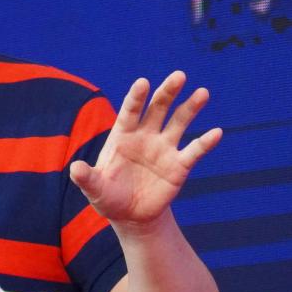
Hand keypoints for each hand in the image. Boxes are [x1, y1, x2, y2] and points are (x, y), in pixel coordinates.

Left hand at [69, 71, 220, 226]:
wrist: (131, 215)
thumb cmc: (109, 196)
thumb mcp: (95, 189)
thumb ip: (86, 178)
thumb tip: (75, 168)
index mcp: (123, 135)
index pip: (130, 111)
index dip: (136, 97)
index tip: (143, 82)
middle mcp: (146, 136)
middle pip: (158, 108)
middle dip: (167, 92)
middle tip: (179, 76)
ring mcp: (164, 149)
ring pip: (179, 123)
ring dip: (190, 108)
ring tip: (202, 93)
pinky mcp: (179, 166)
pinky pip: (193, 151)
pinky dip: (205, 142)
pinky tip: (217, 132)